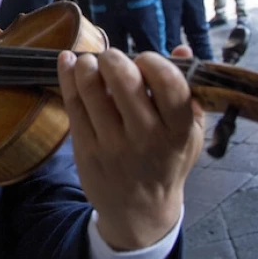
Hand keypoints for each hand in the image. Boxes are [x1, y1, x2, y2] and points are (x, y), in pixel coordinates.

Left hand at [56, 45, 204, 250]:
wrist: (139, 210)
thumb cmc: (166, 162)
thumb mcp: (189, 134)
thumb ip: (188, 92)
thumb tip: (180, 48)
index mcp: (177, 130)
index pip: (168, 82)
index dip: (153, 61)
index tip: (144, 60)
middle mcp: (146, 137)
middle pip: (124, 80)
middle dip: (114, 58)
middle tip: (112, 58)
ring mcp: (113, 144)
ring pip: (93, 88)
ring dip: (88, 64)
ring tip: (91, 62)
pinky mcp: (86, 149)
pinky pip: (72, 103)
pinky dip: (68, 76)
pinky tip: (70, 62)